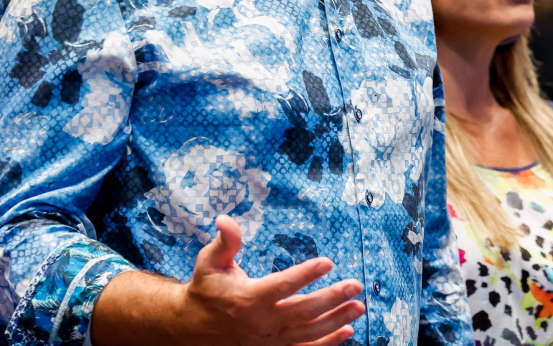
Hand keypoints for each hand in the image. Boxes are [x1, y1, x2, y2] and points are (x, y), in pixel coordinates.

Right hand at [181, 215, 364, 345]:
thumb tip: (225, 218)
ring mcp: (269, 341)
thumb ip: (224, 242)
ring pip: (309, 333)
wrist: (193, 329)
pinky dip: (327, 343)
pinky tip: (346, 332)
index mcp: (247, 299)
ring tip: (359, 306)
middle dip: (332, 298)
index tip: (327, 262)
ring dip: (336, 320)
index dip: (306, 274)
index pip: (282, 286)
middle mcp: (261, 323)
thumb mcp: (209, 262)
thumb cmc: (206, 290)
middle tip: (355, 285)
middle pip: (303, 311)